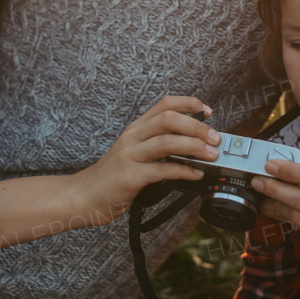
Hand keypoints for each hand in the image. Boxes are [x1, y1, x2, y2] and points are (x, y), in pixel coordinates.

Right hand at [77, 96, 221, 218]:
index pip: (165, 104)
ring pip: (166, 141)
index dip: (189, 103)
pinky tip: (196, 174)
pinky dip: (183, 170)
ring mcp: (130, 156)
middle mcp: (133, 137)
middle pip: (169, 118)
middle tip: (216, 138)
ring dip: (194, 146)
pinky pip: (162, 170)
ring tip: (211, 155)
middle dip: (197, 126)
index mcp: (136, 128)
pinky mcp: (130, 177)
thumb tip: (192, 146)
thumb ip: (157, 145)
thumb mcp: (133, 152)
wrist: (84, 195)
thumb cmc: (113, 176)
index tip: (207, 111)